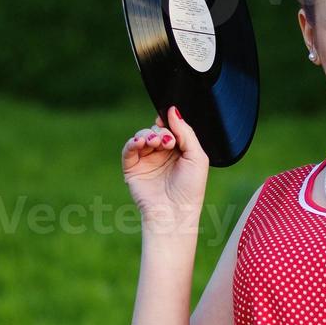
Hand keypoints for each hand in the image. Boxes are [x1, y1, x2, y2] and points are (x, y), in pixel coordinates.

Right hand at [121, 104, 208, 234]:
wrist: (174, 213)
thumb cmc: (190, 189)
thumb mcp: (197, 156)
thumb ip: (186, 132)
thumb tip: (172, 110)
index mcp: (180, 151)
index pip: (171, 128)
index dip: (169, 122)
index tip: (169, 120)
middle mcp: (163, 155)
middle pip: (156, 130)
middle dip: (161, 131)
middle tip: (167, 142)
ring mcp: (147, 161)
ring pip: (142, 136)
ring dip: (148, 135)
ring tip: (155, 143)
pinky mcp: (132, 168)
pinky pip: (128, 149)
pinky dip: (132, 142)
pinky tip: (139, 143)